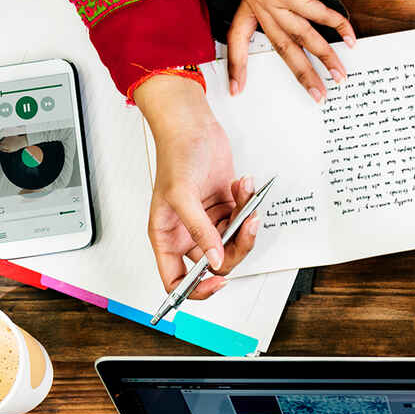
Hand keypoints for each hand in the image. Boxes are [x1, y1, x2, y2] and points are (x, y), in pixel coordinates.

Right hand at [136, 75, 259, 297]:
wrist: (194, 126)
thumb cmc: (176, 154)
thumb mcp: (182, 195)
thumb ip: (200, 231)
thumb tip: (215, 260)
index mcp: (166, 236)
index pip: (176, 280)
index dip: (197, 288)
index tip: (218, 279)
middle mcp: (187, 234)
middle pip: (216, 264)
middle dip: (235, 247)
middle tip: (245, 226)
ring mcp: (209, 223)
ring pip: (234, 244)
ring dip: (246, 224)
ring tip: (246, 199)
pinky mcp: (226, 210)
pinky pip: (243, 222)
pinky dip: (248, 205)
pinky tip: (241, 185)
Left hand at [230, 0, 364, 101]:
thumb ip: (285, 13)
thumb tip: (301, 48)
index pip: (238, 37)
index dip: (238, 64)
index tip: (237, 89)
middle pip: (280, 45)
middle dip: (302, 74)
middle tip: (316, 95)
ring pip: (301, 36)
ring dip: (325, 56)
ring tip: (340, 74)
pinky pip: (317, 17)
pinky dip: (337, 27)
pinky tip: (349, 38)